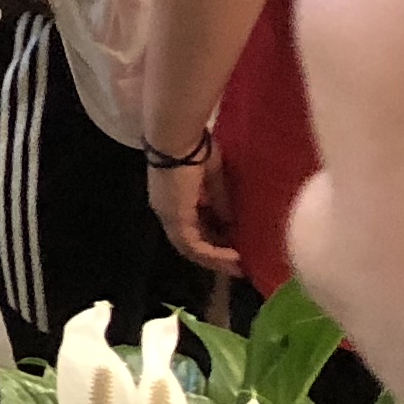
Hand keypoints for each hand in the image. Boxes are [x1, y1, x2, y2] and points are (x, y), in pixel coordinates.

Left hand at [151, 150, 242, 277]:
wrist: (178, 137)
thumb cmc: (195, 148)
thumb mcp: (212, 177)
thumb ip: (218, 199)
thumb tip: (229, 221)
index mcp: (172, 199)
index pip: (190, 226)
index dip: (211, 239)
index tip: (234, 246)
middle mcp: (166, 211)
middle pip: (189, 242)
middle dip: (214, 256)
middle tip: (237, 265)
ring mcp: (168, 215)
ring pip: (190, 248)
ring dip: (214, 259)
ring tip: (237, 266)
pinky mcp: (175, 217)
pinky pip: (193, 245)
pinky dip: (212, 254)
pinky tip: (232, 256)